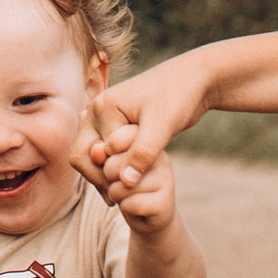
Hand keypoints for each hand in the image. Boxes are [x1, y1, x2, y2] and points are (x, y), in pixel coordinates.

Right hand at [79, 50, 207, 205]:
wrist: (194, 79)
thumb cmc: (178, 97)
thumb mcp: (162, 126)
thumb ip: (142, 153)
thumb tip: (124, 182)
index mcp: (102, 107)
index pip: (90, 156)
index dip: (108, 176)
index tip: (133, 188)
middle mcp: (97, 111)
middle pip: (83, 156)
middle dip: (101, 178)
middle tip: (124, 197)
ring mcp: (105, 118)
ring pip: (93, 157)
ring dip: (108, 175)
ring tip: (130, 191)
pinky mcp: (116, 125)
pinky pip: (106, 153)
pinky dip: (116, 168)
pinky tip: (132, 181)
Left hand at [102, 138, 179, 235]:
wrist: (148, 215)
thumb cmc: (124, 184)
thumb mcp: (108, 164)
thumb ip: (99, 153)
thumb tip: (96, 152)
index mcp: (145, 137)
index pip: (113, 141)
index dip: (104, 159)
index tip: (116, 163)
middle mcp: (158, 154)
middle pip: (112, 165)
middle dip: (109, 179)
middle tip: (124, 182)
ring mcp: (165, 177)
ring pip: (121, 187)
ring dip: (117, 195)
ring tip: (131, 194)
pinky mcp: (165, 201)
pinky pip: (130, 204)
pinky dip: (127, 209)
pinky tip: (139, 207)